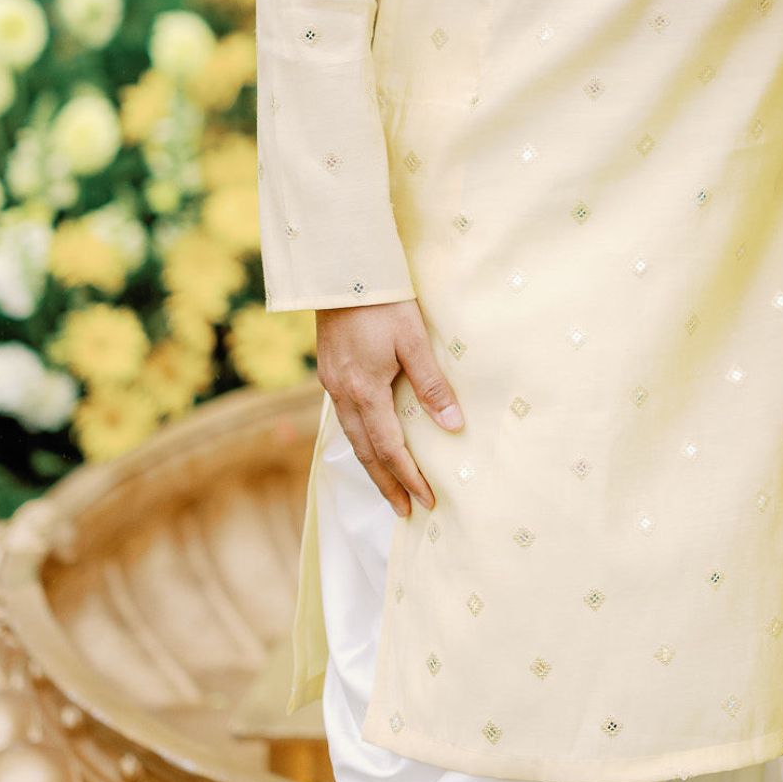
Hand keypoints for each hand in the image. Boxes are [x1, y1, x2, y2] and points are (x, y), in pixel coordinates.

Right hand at [317, 299, 463, 518]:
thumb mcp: (414, 340)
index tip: (426, 501)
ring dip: (372, 465)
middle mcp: (343, 393)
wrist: (341, 270)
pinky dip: (361, 439)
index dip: (408, 477)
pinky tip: (371, 441)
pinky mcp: (330, 372)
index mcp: (364, 389)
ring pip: (352, 437)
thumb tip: (452, 427)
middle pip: (365, 452)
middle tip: (405, 510)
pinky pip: (344, 418)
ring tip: (389, 486)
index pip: (389, 448)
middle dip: (386, 484)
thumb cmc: (383, 301)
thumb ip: (431, 385)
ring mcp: (332, 383)